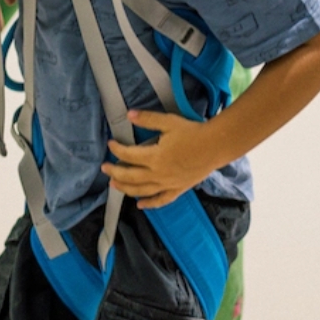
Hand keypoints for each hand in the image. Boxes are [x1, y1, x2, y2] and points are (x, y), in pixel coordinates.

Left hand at [102, 110, 224, 208]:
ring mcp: (168, 184)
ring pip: (142, 191)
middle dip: (115, 173)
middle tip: (104, 168)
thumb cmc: (192, 132)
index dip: (117, 149)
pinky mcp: (178, 189)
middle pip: (130, 177)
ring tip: (114, 186)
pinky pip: (161, 200)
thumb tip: (129, 114)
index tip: (111, 144)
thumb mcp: (169, 122)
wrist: (215, 146)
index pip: (128, 155)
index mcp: (154, 157)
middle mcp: (158, 174)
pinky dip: (149, 204)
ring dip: (126, 189)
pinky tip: (140, 205)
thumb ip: (148, 119)